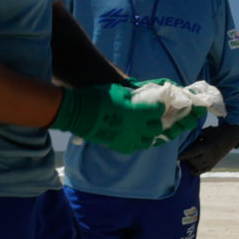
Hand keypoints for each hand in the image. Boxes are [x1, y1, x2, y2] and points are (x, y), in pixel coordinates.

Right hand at [53, 84, 177, 153]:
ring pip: (147, 141)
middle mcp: (138, 128)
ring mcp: (129, 139)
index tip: (156, 105)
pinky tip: (131, 137)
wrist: (80, 114)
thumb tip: (136, 100)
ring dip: (147, 135)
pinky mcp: (119, 146)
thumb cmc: (98, 99)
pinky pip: (133, 147)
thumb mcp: (118, 91)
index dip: (158, 107)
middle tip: (150, 118)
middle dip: (156, 122)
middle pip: (156, 128)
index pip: (158, 111)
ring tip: (142, 130)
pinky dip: (134, 142)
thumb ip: (131, 97)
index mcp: (139, 113)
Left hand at [179, 123, 238, 175]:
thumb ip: (196, 136)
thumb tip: (186, 140)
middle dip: (187, 158)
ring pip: (198, 166)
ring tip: (188, 159)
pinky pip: (204, 170)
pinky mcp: (214, 163)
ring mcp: (212, 161)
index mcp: (206, 147)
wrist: (232, 137)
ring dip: (191, 163)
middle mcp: (209, 156)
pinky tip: (191, 171)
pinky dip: (197, 171)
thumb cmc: (218, 132)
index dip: (183, 155)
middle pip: (194, 161)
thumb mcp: (206, 131)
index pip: (191, 153)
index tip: (175, 156)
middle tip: (184, 154)